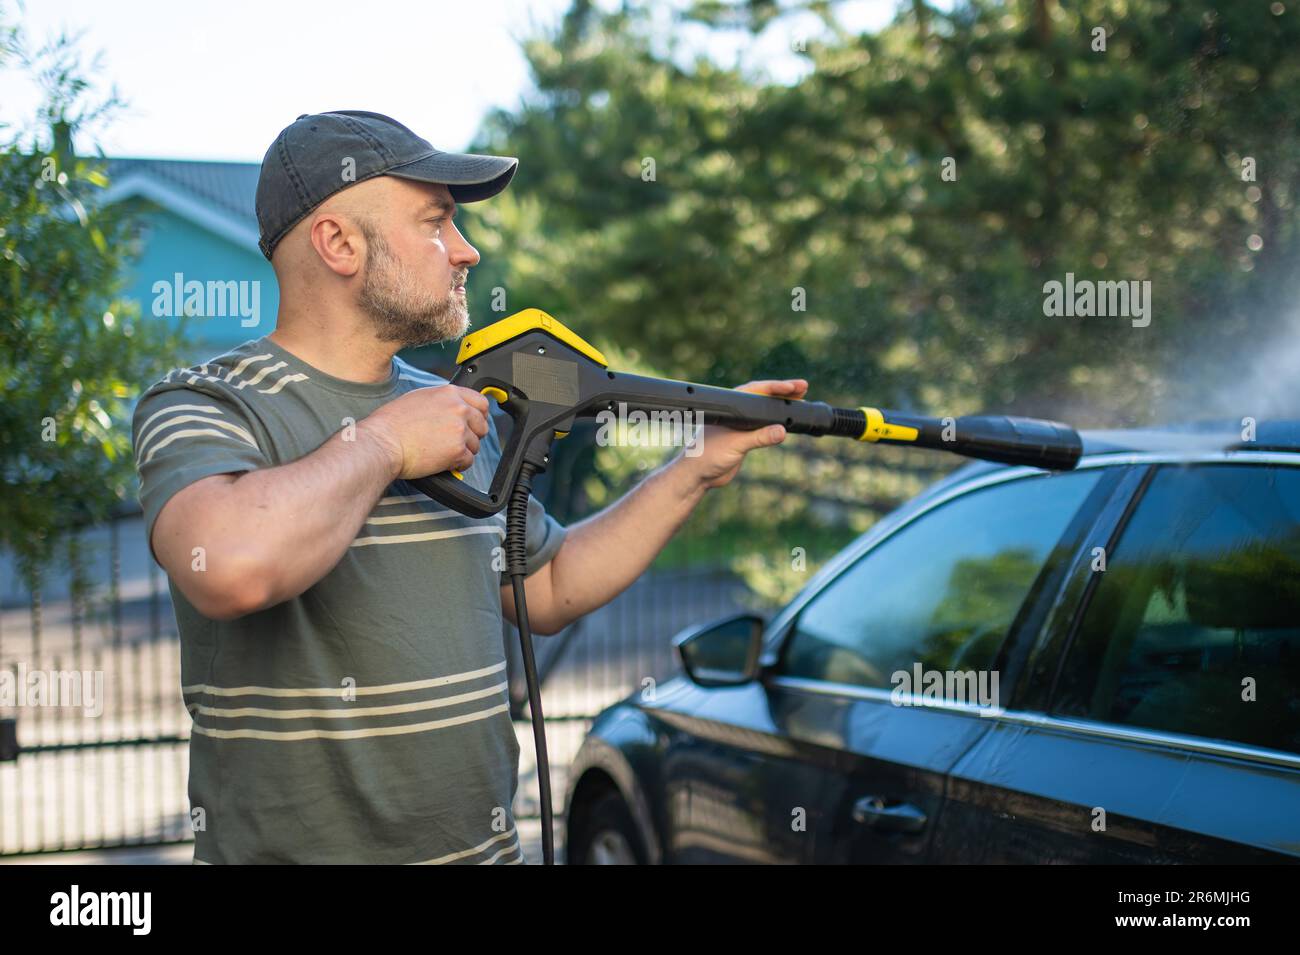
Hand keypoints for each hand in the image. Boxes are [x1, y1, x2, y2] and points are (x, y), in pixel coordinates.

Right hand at [360, 385, 490, 479]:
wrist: (382, 443)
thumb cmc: (391, 424)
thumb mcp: (418, 398)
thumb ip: (441, 402)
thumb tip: (453, 408)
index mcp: (449, 393)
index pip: (481, 403)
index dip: (479, 416)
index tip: (474, 424)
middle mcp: (458, 409)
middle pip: (482, 425)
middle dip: (472, 436)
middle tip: (456, 442)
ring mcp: (459, 430)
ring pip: (475, 445)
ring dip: (463, 451)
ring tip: (443, 453)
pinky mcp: (457, 450)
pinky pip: (468, 461)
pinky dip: (458, 465)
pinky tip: (444, 463)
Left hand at [673, 378, 808, 489]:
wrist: (697, 476)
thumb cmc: (707, 455)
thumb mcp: (735, 445)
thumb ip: (759, 437)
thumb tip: (782, 431)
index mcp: (730, 407)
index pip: (757, 391)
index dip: (776, 387)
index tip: (793, 386)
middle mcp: (736, 413)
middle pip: (763, 398)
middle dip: (783, 392)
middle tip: (803, 387)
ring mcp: (741, 425)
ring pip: (765, 412)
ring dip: (781, 407)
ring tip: (801, 401)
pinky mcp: (745, 439)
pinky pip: (764, 428)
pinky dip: (777, 424)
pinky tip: (789, 423)